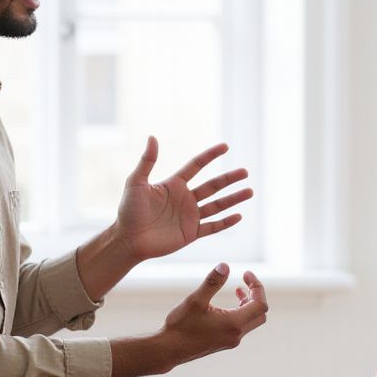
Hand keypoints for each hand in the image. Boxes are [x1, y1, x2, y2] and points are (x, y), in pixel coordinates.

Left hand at [115, 138, 252, 262]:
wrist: (127, 240)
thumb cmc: (128, 211)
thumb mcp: (135, 182)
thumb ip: (147, 161)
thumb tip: (152, 137)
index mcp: (174, 185)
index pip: (196, 166)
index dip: (210, 156)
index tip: (225, 146)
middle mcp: (185, 199)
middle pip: (212, 186)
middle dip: (229, 179)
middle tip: (245, 172)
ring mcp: (189, 217)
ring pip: (217, 205)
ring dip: (233, 199)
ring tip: (249, 191)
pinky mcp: (191, 233)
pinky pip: (212, 226)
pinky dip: (226, 222)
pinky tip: (239, 215)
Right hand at [161, 263, 267, 366]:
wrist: (168, 350)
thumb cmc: (180, 326)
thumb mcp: (196, 300)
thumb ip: (212, 282)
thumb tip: (225, 266)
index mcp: (234, 324)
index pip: (260, 304)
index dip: (257, 286)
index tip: (245, 274)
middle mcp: (236, 335)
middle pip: (260, 313)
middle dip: (256, 295)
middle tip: (246, 281)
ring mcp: (231, 341)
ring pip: (252, 321)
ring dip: (249, 304)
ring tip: (238, 290)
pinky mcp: (224, 343)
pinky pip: (242, 326)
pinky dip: (241, 312)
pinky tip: (226, 305)